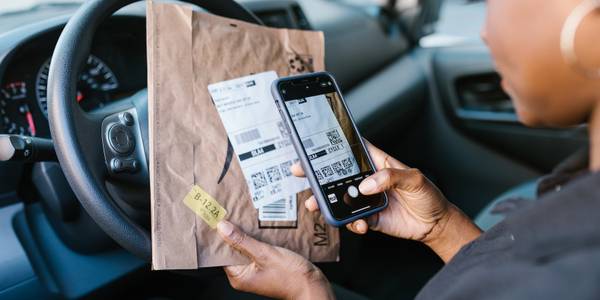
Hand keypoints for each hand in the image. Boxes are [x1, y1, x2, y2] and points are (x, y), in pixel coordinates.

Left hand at [217, 220, 334, 299]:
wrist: (313, 285)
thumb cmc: (292, 277)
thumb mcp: (264, 254)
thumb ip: (242, 241)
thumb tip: (222, 228)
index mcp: (239, 276)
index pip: (222, 253)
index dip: (219, 235)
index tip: (218, 218)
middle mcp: (244, 275)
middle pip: (233, 249)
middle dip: (234, 232)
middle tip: (234, 213)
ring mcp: (255, 271)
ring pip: (245, 248)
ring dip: (247, 234)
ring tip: (247, 218)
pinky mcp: (265, 266)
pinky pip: (256, 250)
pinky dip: (257, 239)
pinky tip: (261, 229)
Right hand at [292, 141, 480, 261]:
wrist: (435, 225)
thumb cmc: (429, 196)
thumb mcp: (414, 179)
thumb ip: (390, 178)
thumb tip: (366, 184)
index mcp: (377, 163)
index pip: (352, 149)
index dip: (333, 145)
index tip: (313, 144)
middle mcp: (368, 180)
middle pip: (337, 174)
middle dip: (317, 174)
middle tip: (301, 173)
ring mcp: (366, 199)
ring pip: (339, 198)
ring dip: (326, 201)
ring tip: (317, 205)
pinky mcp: (368, 217)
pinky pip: (352, 220)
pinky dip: (351, 223)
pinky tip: (360, 225)